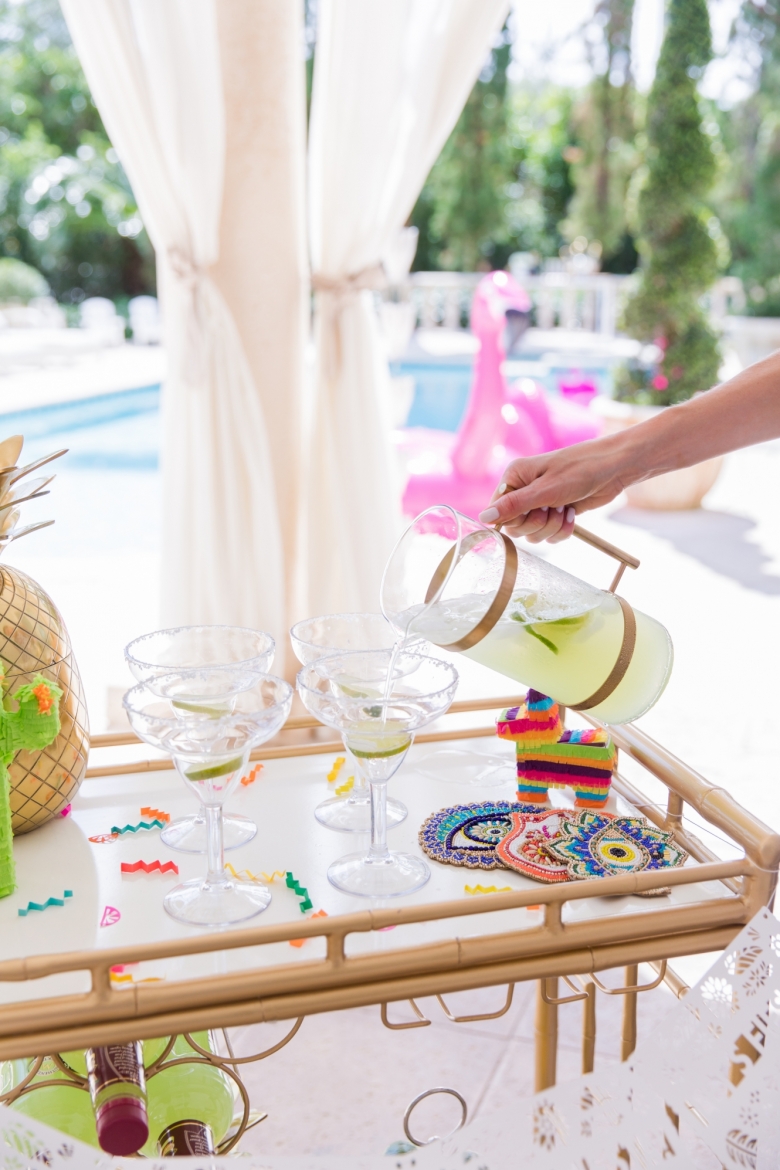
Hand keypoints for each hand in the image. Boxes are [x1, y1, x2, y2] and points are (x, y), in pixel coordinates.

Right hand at [478, 438, 628, 541]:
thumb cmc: (580, 470)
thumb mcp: (545, 490)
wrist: (614, 469)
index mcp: (514, 478)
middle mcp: (523, 491)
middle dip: (537, 523)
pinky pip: (549, 536)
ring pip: (533, 534)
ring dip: (552, 527)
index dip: (514, 518)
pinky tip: (572, 514)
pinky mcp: (555, 514)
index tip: (532, 510)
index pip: (497, 511)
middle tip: (552, 508)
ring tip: (565, 508)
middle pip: (515, 527)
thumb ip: (513, 506)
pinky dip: (562, 530)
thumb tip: (483, 518)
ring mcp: (540, 503)